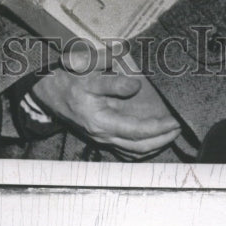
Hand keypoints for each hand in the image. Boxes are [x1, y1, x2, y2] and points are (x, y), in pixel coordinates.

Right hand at [31, 45, 181, 158]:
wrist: (47, 92)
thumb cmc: (68, 81)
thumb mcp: (88, 75)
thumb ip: (113, 82)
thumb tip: (136, 86)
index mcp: (101, 121)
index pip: (137, 131)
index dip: (158, 128)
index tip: (174, 121)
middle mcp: (103, 134)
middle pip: (138, 147)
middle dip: (161, 139)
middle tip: (178, 129)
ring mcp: (101, 137)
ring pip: (133, 150)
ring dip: (154, 144)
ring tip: (169, 133)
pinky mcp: (101, 134)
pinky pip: (125, 147)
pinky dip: (141, 145)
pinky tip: (151, 138)